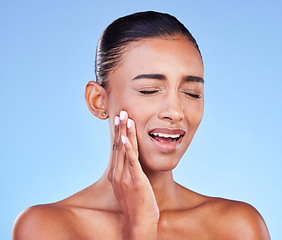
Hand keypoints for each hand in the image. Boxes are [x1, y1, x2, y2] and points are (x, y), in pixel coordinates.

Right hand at [108, 110, 158, 238]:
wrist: (138, 223)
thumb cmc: (136, 206)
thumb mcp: (128, 188)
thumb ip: (128, 175)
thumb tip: (131, 165)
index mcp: (116, 174)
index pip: (116, 149)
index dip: (118, 134)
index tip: (119, 121)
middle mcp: (117, 173)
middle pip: (118, 146)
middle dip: (119, 128)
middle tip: (120, 112)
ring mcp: (124, 176)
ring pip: (123, 149)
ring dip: (124, 132)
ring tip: (125, 117)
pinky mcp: (134, 180)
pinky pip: (130, 161)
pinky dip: (127, 148)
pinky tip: (126, 137)